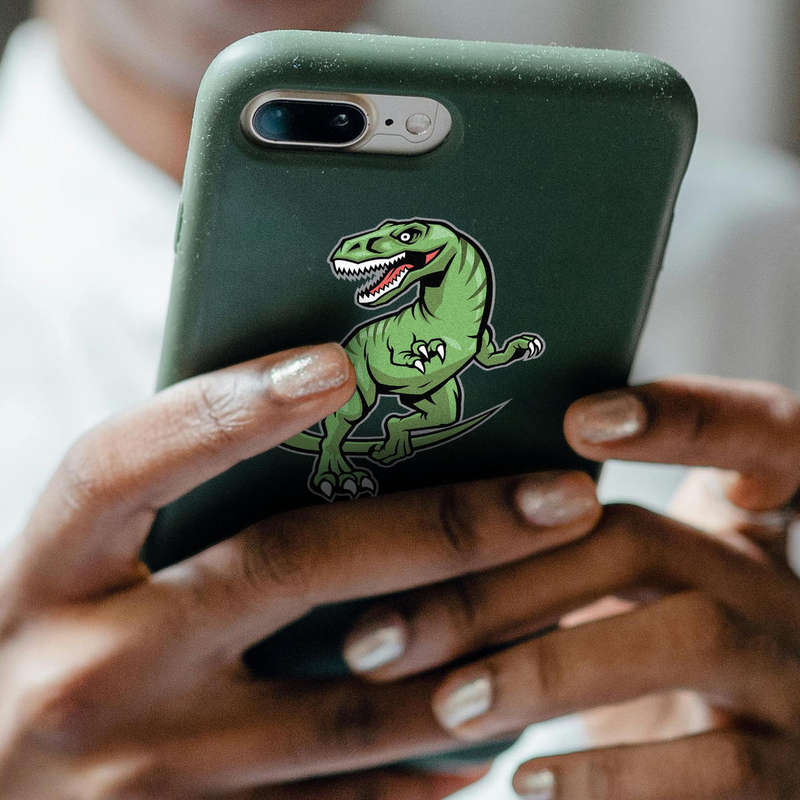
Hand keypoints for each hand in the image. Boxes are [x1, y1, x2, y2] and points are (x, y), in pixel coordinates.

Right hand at [0, 343, 601, 798]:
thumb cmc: (42, 660)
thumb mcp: (72, 576)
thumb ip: (169, 514)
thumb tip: (318, 436)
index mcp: (47, 573)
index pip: (129, 462)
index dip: (230, 406)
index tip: (342, 363)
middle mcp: (86, 670)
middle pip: (286, 570)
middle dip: (443, 528)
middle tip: (562, 495)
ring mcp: (141, 779)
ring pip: (343, 709)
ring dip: (470, 656)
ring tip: (569, 601)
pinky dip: (422, 768)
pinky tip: (489, 729)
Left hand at [341, 377, 799, 798]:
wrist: (744, 772)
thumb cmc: (652, 656)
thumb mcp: (634, 592)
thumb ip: (569, 548)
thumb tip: (415, 522)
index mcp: (740, 523)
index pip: (754, 431)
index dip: (686, 414)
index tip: (582, 419)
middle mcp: (773, 582)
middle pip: (644, 540)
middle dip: (508, 579)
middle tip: (384, 632)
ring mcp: (793, 673)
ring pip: (686, 636)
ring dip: (549, 667)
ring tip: (447, 703)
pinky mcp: (790, 772)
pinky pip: (715, 767)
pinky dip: (609, 774)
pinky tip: (526, 780)